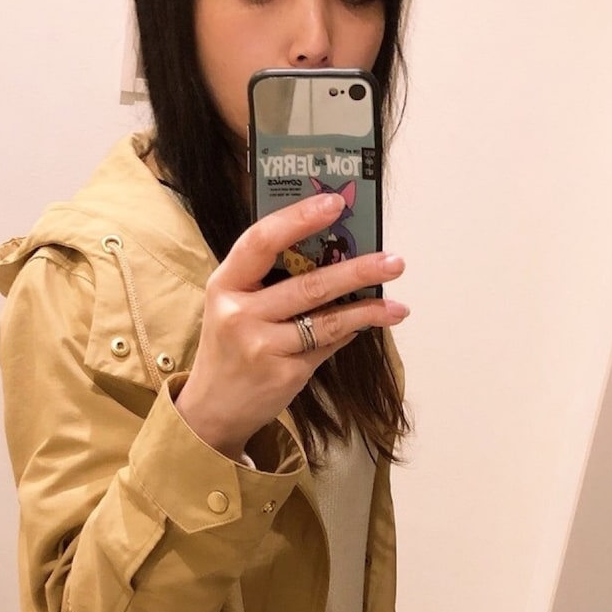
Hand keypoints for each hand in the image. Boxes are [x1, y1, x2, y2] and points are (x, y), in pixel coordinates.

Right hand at [175, 192, 408, 458]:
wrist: (213, 409)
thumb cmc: (230, 347)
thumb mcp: (233, 305)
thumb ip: (267, 278)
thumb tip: (331, 251)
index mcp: (225, 284)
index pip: (261, 241)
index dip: (299, 218)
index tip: (334, 203)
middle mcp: (240, 314)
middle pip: (308, 285)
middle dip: (357, 271)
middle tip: (393, 260)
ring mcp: (262, 347)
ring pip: (326, 321)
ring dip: (368, 310)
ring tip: (398, 306)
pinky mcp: (284, 375)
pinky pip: (326, 346)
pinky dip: (349, 333)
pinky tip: (368, 325)